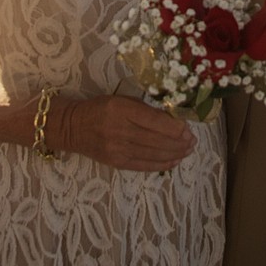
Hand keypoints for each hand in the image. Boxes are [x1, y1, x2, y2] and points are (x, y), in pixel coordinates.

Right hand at [55, 95, 195, 171]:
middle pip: (156, 140)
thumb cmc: (100, 108)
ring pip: (153, 154)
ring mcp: (117, 149)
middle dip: (179, 142)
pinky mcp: (116, 162)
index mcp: (122, 109)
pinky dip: (161, 164)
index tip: (188, 129)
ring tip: (188, 151)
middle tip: (193, 142)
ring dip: (174, 154)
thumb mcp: (121, 100)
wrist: (72, 127)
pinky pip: (143, 166)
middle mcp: (120, 130)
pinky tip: (174, 161)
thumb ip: (144, 110)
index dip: (174, 128)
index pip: (153, 121)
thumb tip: (172, 121)